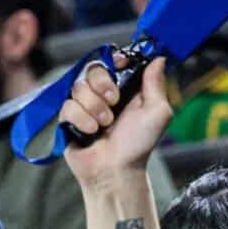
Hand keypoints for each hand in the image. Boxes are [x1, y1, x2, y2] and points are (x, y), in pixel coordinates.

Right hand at [60, 56, 172, 188]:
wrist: (116, 170)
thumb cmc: (138, 145)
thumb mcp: (157, 113)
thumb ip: (156, 84)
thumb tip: (159, 58)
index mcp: (124, 88)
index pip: (113, 60)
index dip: (114, 60)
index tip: (120, 66)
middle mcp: (102, 94)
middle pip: (93, 68)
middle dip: (103, 84)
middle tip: (114, 101)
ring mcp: (84, 105)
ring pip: (79, 87)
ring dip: (95, 107)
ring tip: (104, 125)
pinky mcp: (68, 119)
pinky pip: (67, 106)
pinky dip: (82, 120)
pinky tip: (90, 132)